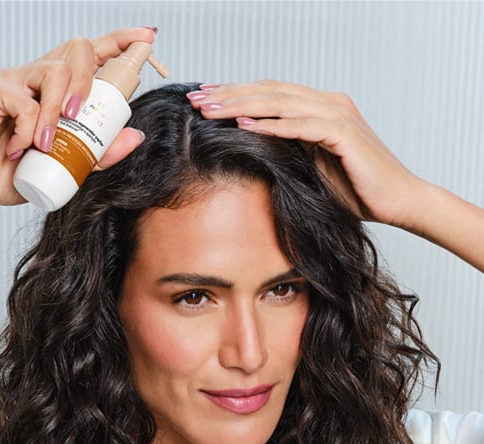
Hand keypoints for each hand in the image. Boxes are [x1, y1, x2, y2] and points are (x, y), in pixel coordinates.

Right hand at [0, 28, 155, 214]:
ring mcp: (15, 78)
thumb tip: (136, 136)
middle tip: (80, 116)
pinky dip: (29, 132)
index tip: (145, 38)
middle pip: (79, 50)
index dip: (118, 42)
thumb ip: (100, 153)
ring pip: (55, 72)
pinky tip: (18, 150)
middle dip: (90, 80)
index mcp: (59, 91)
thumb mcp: (69, 167)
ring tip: (47, 145)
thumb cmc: (19, 174)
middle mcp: (38, 77)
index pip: (91, 55)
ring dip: (57, 113)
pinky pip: (26, 103)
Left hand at [187, 81, 424, 230]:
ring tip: (210, 108)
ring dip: (242, 104)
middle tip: (196, 98)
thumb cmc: (355, 189)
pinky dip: (273, 125)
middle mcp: (329, 102)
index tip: (204, 99)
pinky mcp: (346, 133)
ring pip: (281, 102)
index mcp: (319, 107)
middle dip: (230, 94)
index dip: (236, 93)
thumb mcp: (311, 166)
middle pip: (270, 91)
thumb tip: (250, 145)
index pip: (270, 94)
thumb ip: (287, 149)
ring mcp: (338, 114)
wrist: (397, 202)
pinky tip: (245, 124)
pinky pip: (302, 126)